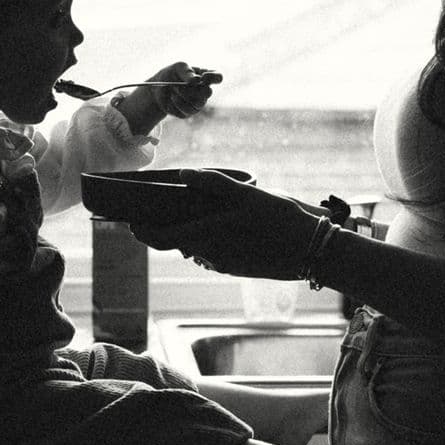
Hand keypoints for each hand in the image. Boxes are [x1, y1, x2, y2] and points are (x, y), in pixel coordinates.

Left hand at [116, 63, 218, 134]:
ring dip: (182, 96)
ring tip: (173, 90)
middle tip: (178, 86)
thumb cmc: (171, 74)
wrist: (157, 88)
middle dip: (191, 89)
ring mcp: (198, 103)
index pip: (218, 77)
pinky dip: (176, 104)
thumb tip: (196, 80)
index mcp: (205, 77)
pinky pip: (187, 111)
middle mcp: (204, 91)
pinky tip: (171, 99)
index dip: (213, 77)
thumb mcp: (177, 67)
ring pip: (198, 104)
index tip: (202, 77)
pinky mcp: (189, 113)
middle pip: (208, 92)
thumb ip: (187, 71)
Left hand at [131, 171, 321, 278]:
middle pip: (174, 244)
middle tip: (153, 212)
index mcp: (207, 236)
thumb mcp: (249, 195)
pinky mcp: (238, 268)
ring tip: (185, 212)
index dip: (141, 230)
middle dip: (160, 229)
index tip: (130, 219)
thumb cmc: (281, 220)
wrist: (314, 252)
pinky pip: (211, 253)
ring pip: (194, 249)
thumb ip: (215, 184)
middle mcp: (210, 256)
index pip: (159, 239)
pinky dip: (205, 240)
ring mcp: (224, 265)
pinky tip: (216, 225)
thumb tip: (185, 175)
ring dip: (185, 233)